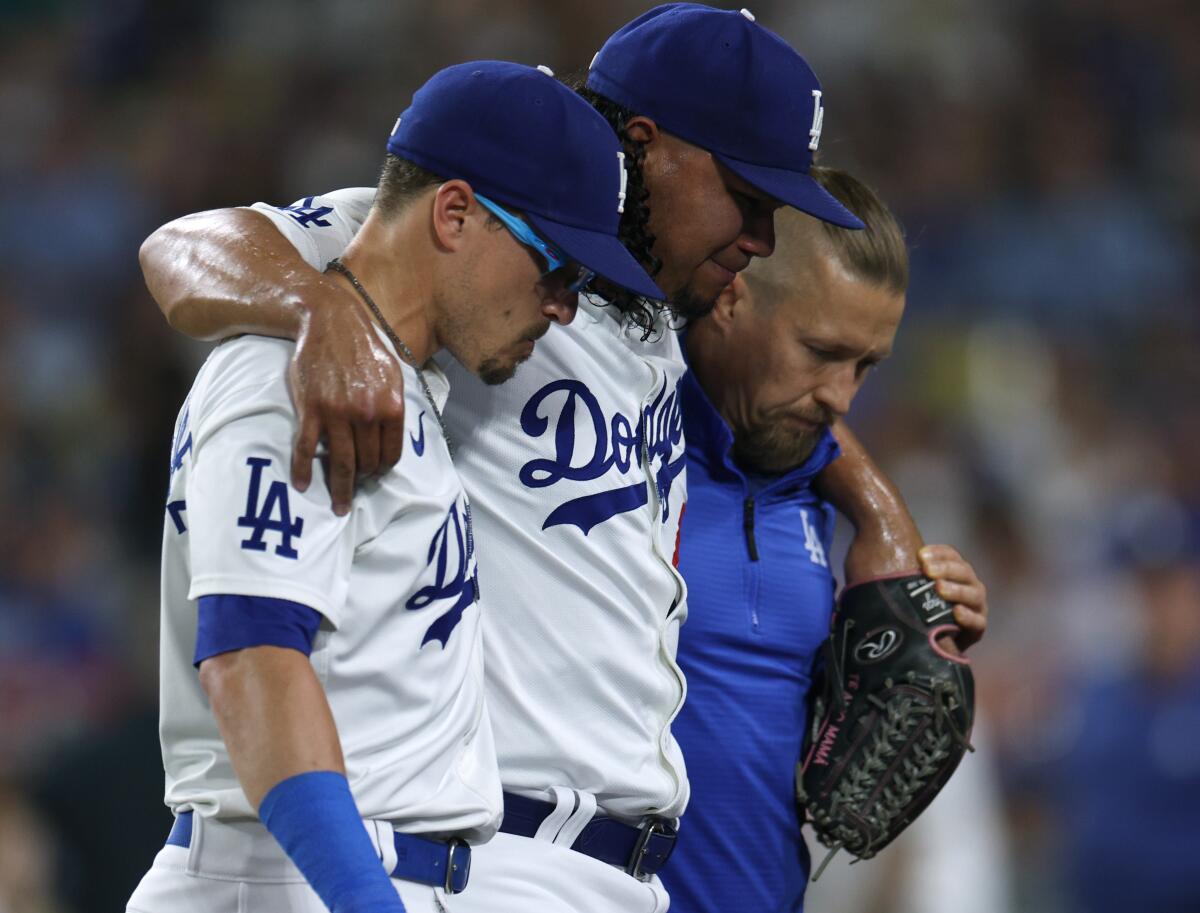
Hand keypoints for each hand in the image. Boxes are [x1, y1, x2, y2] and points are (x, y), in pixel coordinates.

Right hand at [288, 295, 405, 515]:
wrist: (330, 322)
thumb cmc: (364, 347)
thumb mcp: (393, 372)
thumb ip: (396, 403)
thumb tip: (396, 431)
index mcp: (392, 407)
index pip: (391, 454)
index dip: (383, 469)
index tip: (375, 475)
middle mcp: (368, 415)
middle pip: (367, 463)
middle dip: (363, 478)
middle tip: (355, 487)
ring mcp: (338, 415)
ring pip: (341, 463)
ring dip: (339, 490)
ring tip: (338, 507)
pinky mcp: (312, 410)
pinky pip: (307, 449)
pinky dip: (304, 470)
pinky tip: (303, 485)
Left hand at [918, 544, 987, 651]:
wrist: (940, 641)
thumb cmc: (927, 609)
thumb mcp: (920, 591)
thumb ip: (912, 577)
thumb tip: (884, 561)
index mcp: (958, 572)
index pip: (952, 556)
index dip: (938, 553)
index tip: (920, 555)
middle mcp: (971, 586)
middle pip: (964, 571)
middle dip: (946, 569)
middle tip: (927, 569)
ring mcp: (978, 606)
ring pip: (973, 594)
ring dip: (957, 590)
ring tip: (939, 588)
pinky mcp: (979, 627)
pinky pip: (978, 621)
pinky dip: (968, 617)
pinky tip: (957, 612)